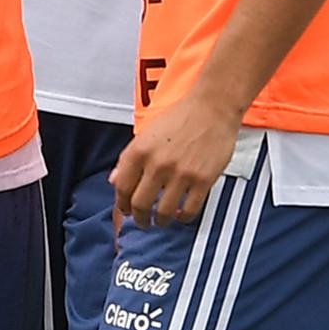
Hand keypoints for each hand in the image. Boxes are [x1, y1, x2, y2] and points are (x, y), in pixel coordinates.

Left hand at [111, 95, 242, 228]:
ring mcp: (181, 173)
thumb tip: (114, 180)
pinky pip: (190, 210)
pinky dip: (184, 218)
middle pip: (140, 204)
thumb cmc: (181, 117)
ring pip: (164, 212)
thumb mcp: (147, 133)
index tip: (126, 210)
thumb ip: (129, 158)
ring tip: (162, 221)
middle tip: (143, 221)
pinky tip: (182, 215)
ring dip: (160, 221)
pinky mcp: (203, 180)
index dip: (121, 204)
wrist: (213, 107)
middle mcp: (157, 164)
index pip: (121, 188)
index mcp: (139, 151)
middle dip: (139, 218)